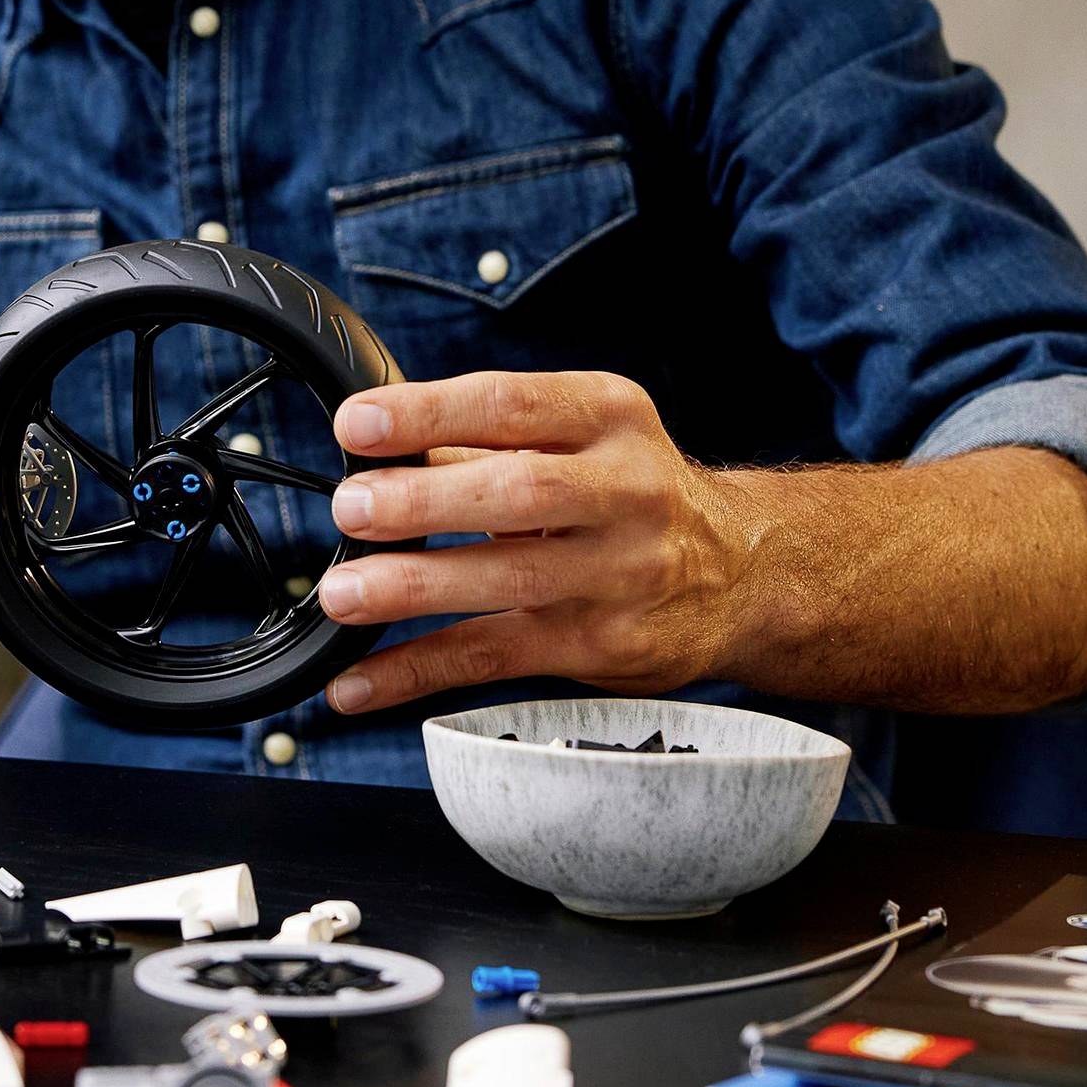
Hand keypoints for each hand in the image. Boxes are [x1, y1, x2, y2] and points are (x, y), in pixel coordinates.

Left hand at [315, 371, 752, 715]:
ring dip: (414, 589)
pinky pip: (497, 657)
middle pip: (520, 493)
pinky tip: (357, 683)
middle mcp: (627, 490)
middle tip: (351, 508)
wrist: (744, 573)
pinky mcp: (605, 645)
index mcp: (609, 416)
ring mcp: (622, 573)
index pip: (511, 403)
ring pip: (510, 581)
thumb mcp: (580, 436)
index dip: (429, 412)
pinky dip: (419, 671)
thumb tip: (370, 444)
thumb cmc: (627, 491)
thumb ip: (483, 437)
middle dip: (426, 501)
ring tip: (342, 594)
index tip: (356, 423)